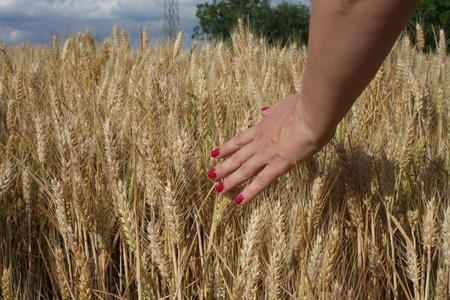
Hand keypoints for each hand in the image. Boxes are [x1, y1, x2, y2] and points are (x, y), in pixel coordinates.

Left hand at [208, 93, 334, 204]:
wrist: (312, 114)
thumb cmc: (303, 107)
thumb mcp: (283, 104)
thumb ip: (272, 110)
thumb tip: (263, 111)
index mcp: (262, 128)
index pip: (239, 140)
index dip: (226, 148)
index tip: (214, 154)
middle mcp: (260, 142)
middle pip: (237, 157)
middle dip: (223, 167)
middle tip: (211, 175)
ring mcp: (267, 154)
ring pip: (244, 170)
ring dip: (230, 180)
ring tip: (218, 189)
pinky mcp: (279, 165)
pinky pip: (261, 181)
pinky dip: (249, 192)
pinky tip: (239, 200)